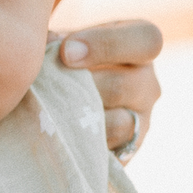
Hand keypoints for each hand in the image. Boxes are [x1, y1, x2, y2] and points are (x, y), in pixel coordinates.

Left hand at [54, 19, 162, 157]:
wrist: (53, 108)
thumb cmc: (56, 64)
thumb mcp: (58, 43)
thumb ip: (54, 39)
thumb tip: (45, 43)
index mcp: (139, 48)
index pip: (147, 40)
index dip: (107, 44)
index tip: (65, 51)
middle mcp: (147, 85)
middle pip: (126, 85)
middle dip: (82, 86)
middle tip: (49, 86)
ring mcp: (139, 122)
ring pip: (117, 124)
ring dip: (77, 118)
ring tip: (46, 111)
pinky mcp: (122, 153)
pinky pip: (104, 152)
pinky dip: (76, 144)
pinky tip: (52, 133)